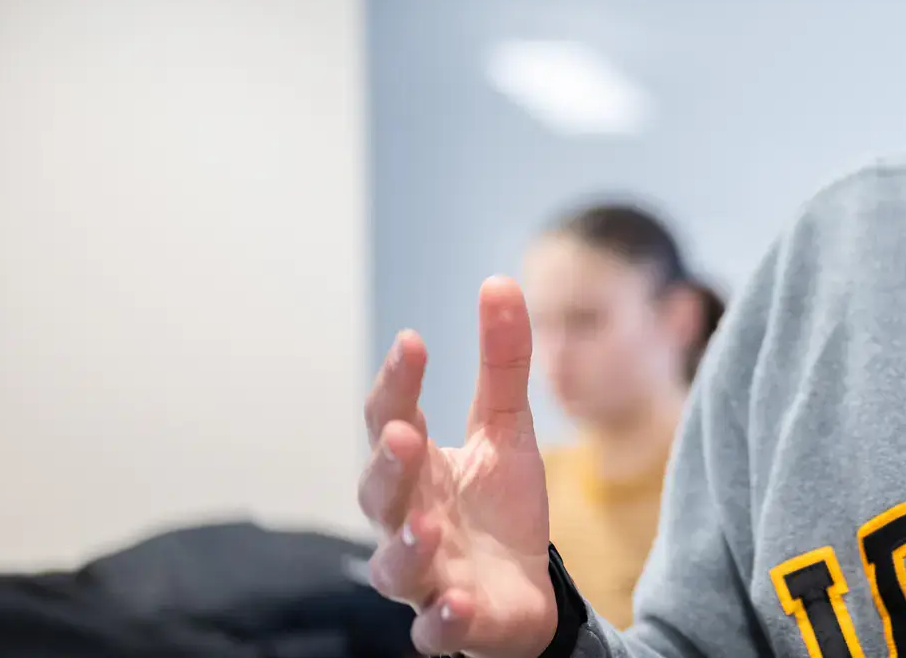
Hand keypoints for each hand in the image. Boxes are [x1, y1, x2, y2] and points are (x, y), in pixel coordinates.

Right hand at [360, 278, 559, 657]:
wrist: (526, 592)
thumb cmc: (499, 508)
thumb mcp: (508, 429)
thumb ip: (502, 362)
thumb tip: (498, 281)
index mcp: (417, 470)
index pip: (391, 420)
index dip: (397, 384)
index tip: (415, 341)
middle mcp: (407, 521)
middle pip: (379, 494)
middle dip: (387, 466)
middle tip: (404, 437)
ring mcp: (426, 577)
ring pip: (395, 567)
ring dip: (406, 546)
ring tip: (428, 526)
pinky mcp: (453, 627)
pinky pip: (435, 632)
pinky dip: (442, 621)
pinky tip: (456, 603)